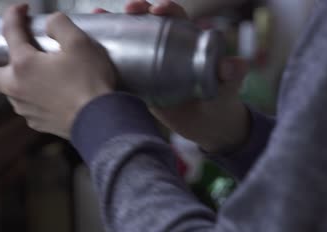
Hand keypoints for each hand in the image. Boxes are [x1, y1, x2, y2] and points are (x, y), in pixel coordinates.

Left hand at [0, 4, 114, 138]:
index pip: (10, 32)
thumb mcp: (81, 43)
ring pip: (8, 91)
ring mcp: (25, 109)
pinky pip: (28, 106)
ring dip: (12, 78)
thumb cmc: (91, 83)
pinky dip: (32, 95)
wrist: (101, 120)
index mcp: (24, 65)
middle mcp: (17, 88)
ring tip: (27, 72)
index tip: (20, 9)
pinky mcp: (38, 123)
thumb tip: (52, 23)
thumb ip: (61, 25)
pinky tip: (48, 93)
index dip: (12, 15)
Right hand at [97, 0, 249, 151]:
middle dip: (138, 11)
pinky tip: (91, 46)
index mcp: (188, 42)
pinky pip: (123, 63)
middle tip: (130, 10)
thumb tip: (235, 64)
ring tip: (99, 14)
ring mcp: (152, 63)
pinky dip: (108, 53)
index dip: (167, 10)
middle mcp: (168, 48)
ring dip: (116, 23)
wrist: (208, 126)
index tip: (159, 10)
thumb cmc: (221, 101)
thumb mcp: (226, 87)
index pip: (176, 18)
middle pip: (149, 22)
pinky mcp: (140, 80)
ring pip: (132, 38)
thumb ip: (232, 75)